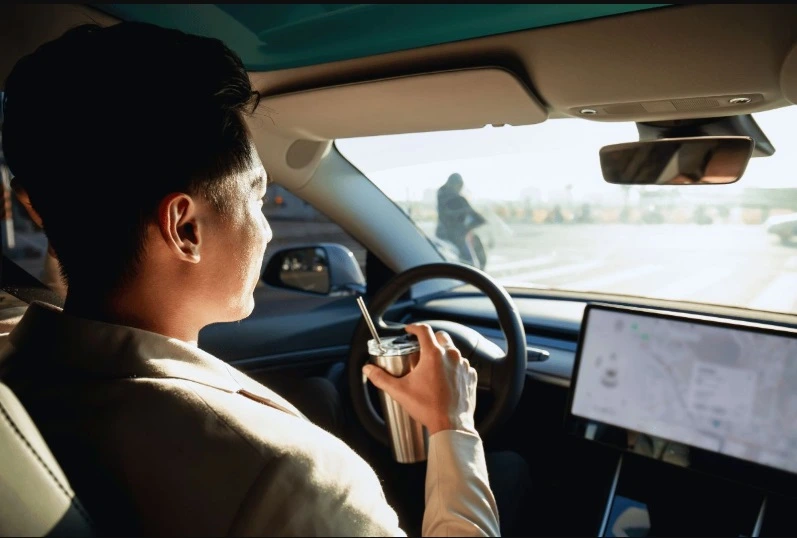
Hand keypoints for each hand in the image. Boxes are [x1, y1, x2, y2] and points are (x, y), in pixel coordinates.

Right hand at [362, 323, 476, 435]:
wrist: (451, 426)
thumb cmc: (428, 408)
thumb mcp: (400, 391)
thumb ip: (381, 378)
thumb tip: (368, 370)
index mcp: (433, 355)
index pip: (424, 330)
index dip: (414, 327)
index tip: (410, 330)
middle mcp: (451, 356)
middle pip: (441, 336)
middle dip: (431, 339)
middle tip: (421, 348)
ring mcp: (463, 366)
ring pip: (453, 350)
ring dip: (443, 354)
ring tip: (433, 366)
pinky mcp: (471, 376)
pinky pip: (463, 365)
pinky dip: (454, 367)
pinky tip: (446, 377)